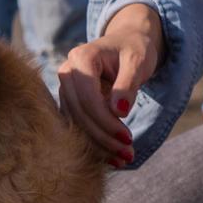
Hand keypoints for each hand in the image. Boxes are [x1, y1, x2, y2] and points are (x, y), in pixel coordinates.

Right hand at [56, 3, 162, 168]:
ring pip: (77, 124)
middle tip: (129, 155)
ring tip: (124, 159)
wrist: (127, 43)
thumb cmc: (135, 49)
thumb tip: (119, 112)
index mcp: (81, 58)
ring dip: (99, 145)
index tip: (128, 138)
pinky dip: (96, 142)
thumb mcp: (138, 62)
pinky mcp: (69, 102)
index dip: (107, 121)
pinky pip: (79, 126)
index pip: (88, 97)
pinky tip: (113, 157)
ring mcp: (65, 88)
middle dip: (104, 138)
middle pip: (80, 113)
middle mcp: (67, 72)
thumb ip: (127, 85)